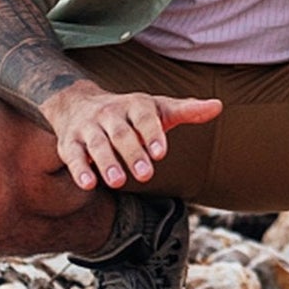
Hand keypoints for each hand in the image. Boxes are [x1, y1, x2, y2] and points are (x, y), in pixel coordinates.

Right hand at [43, 81, 222, 190]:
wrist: (78, 104)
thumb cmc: (129, 113)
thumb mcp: (158, 108)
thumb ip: (187, 110)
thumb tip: (219, 106)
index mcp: (135, 104)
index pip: (144, 117)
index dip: (152, 134)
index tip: (161, 153)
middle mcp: (110, 113)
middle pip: (121, 133)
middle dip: (133, 153)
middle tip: (146, 175)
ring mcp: (88, 128)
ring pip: (97, 144)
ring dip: (107, 163)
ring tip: (118, 182)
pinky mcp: (69, 143)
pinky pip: (72, 156)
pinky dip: (79, 169)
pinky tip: (89, 184)